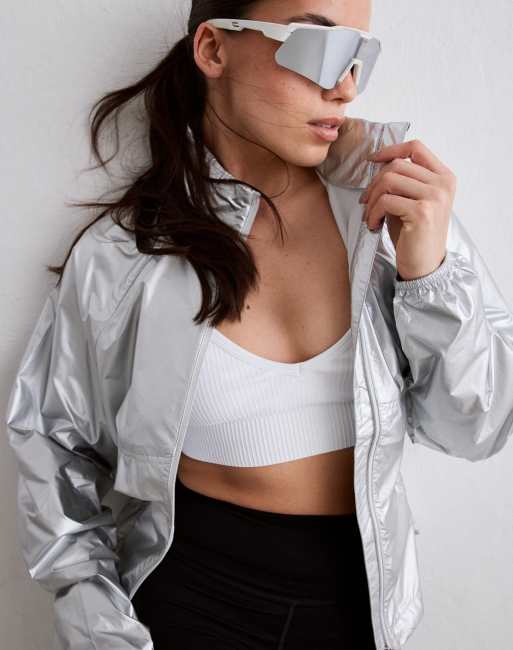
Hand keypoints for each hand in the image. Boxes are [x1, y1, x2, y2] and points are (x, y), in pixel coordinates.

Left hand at [359, 139, 456, 280]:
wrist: (424, 265)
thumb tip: (378, 163)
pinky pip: (386, 201)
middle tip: (365, 203)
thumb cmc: (414, 234)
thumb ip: (402, 181)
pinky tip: (373, 225)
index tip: (372, 160)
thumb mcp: (410, 201)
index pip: (416, 148)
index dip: (391, 150)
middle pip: (397, 165)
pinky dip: (373, 213)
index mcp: (444, 177)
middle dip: (374, 184)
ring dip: (372, 199)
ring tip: (370, 215)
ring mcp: (434, 197)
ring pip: (389, 181)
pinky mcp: (422, 212)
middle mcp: (443, 184)